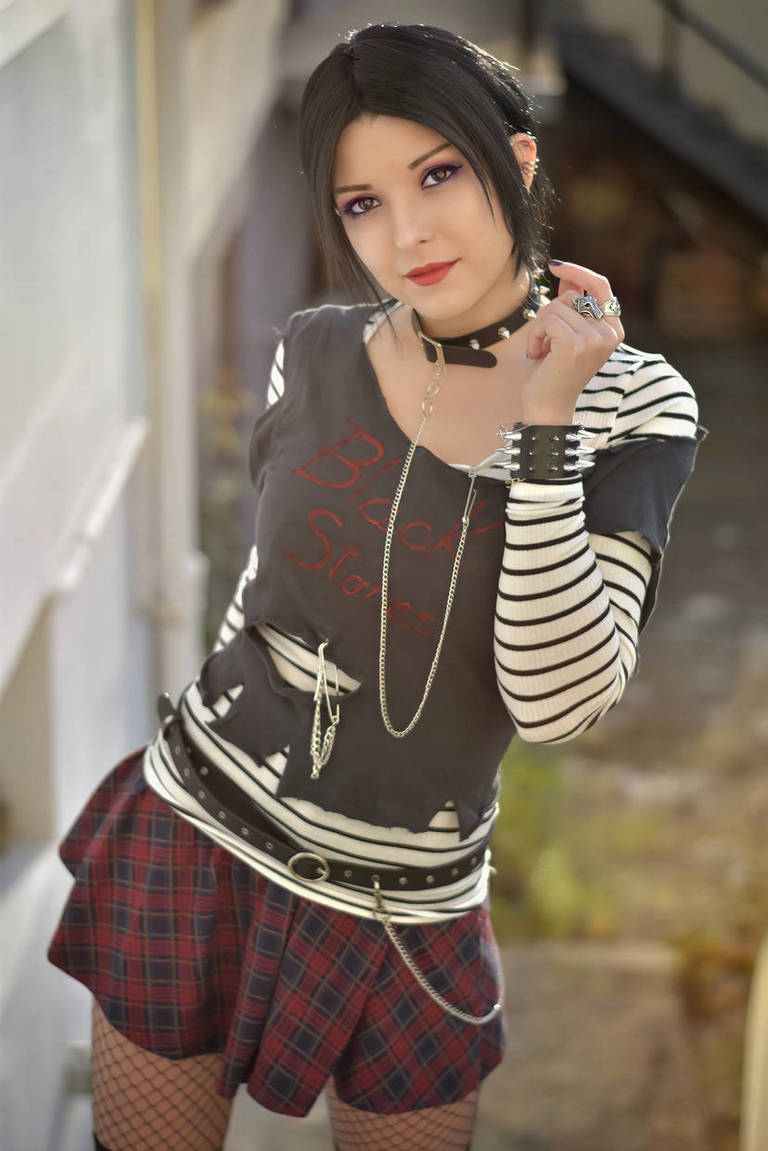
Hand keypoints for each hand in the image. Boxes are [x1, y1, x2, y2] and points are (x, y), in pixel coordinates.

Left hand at [519, 260, 624, 423]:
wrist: (548, 407)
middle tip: (544, 342)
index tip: (556, 267)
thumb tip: (565, 274)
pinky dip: (535, 336)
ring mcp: (595, 339)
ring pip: (555, 308)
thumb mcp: (566, 333)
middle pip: (570, 297)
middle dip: (548, 316)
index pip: (600, 286)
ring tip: (542, 352)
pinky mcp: (576, 345)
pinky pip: (546, 320)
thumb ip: (570, 305)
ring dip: (539, 329)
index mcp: (613, 330)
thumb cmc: (554, 371)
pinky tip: (538, 355)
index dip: (578, 272)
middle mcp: (609, 333)